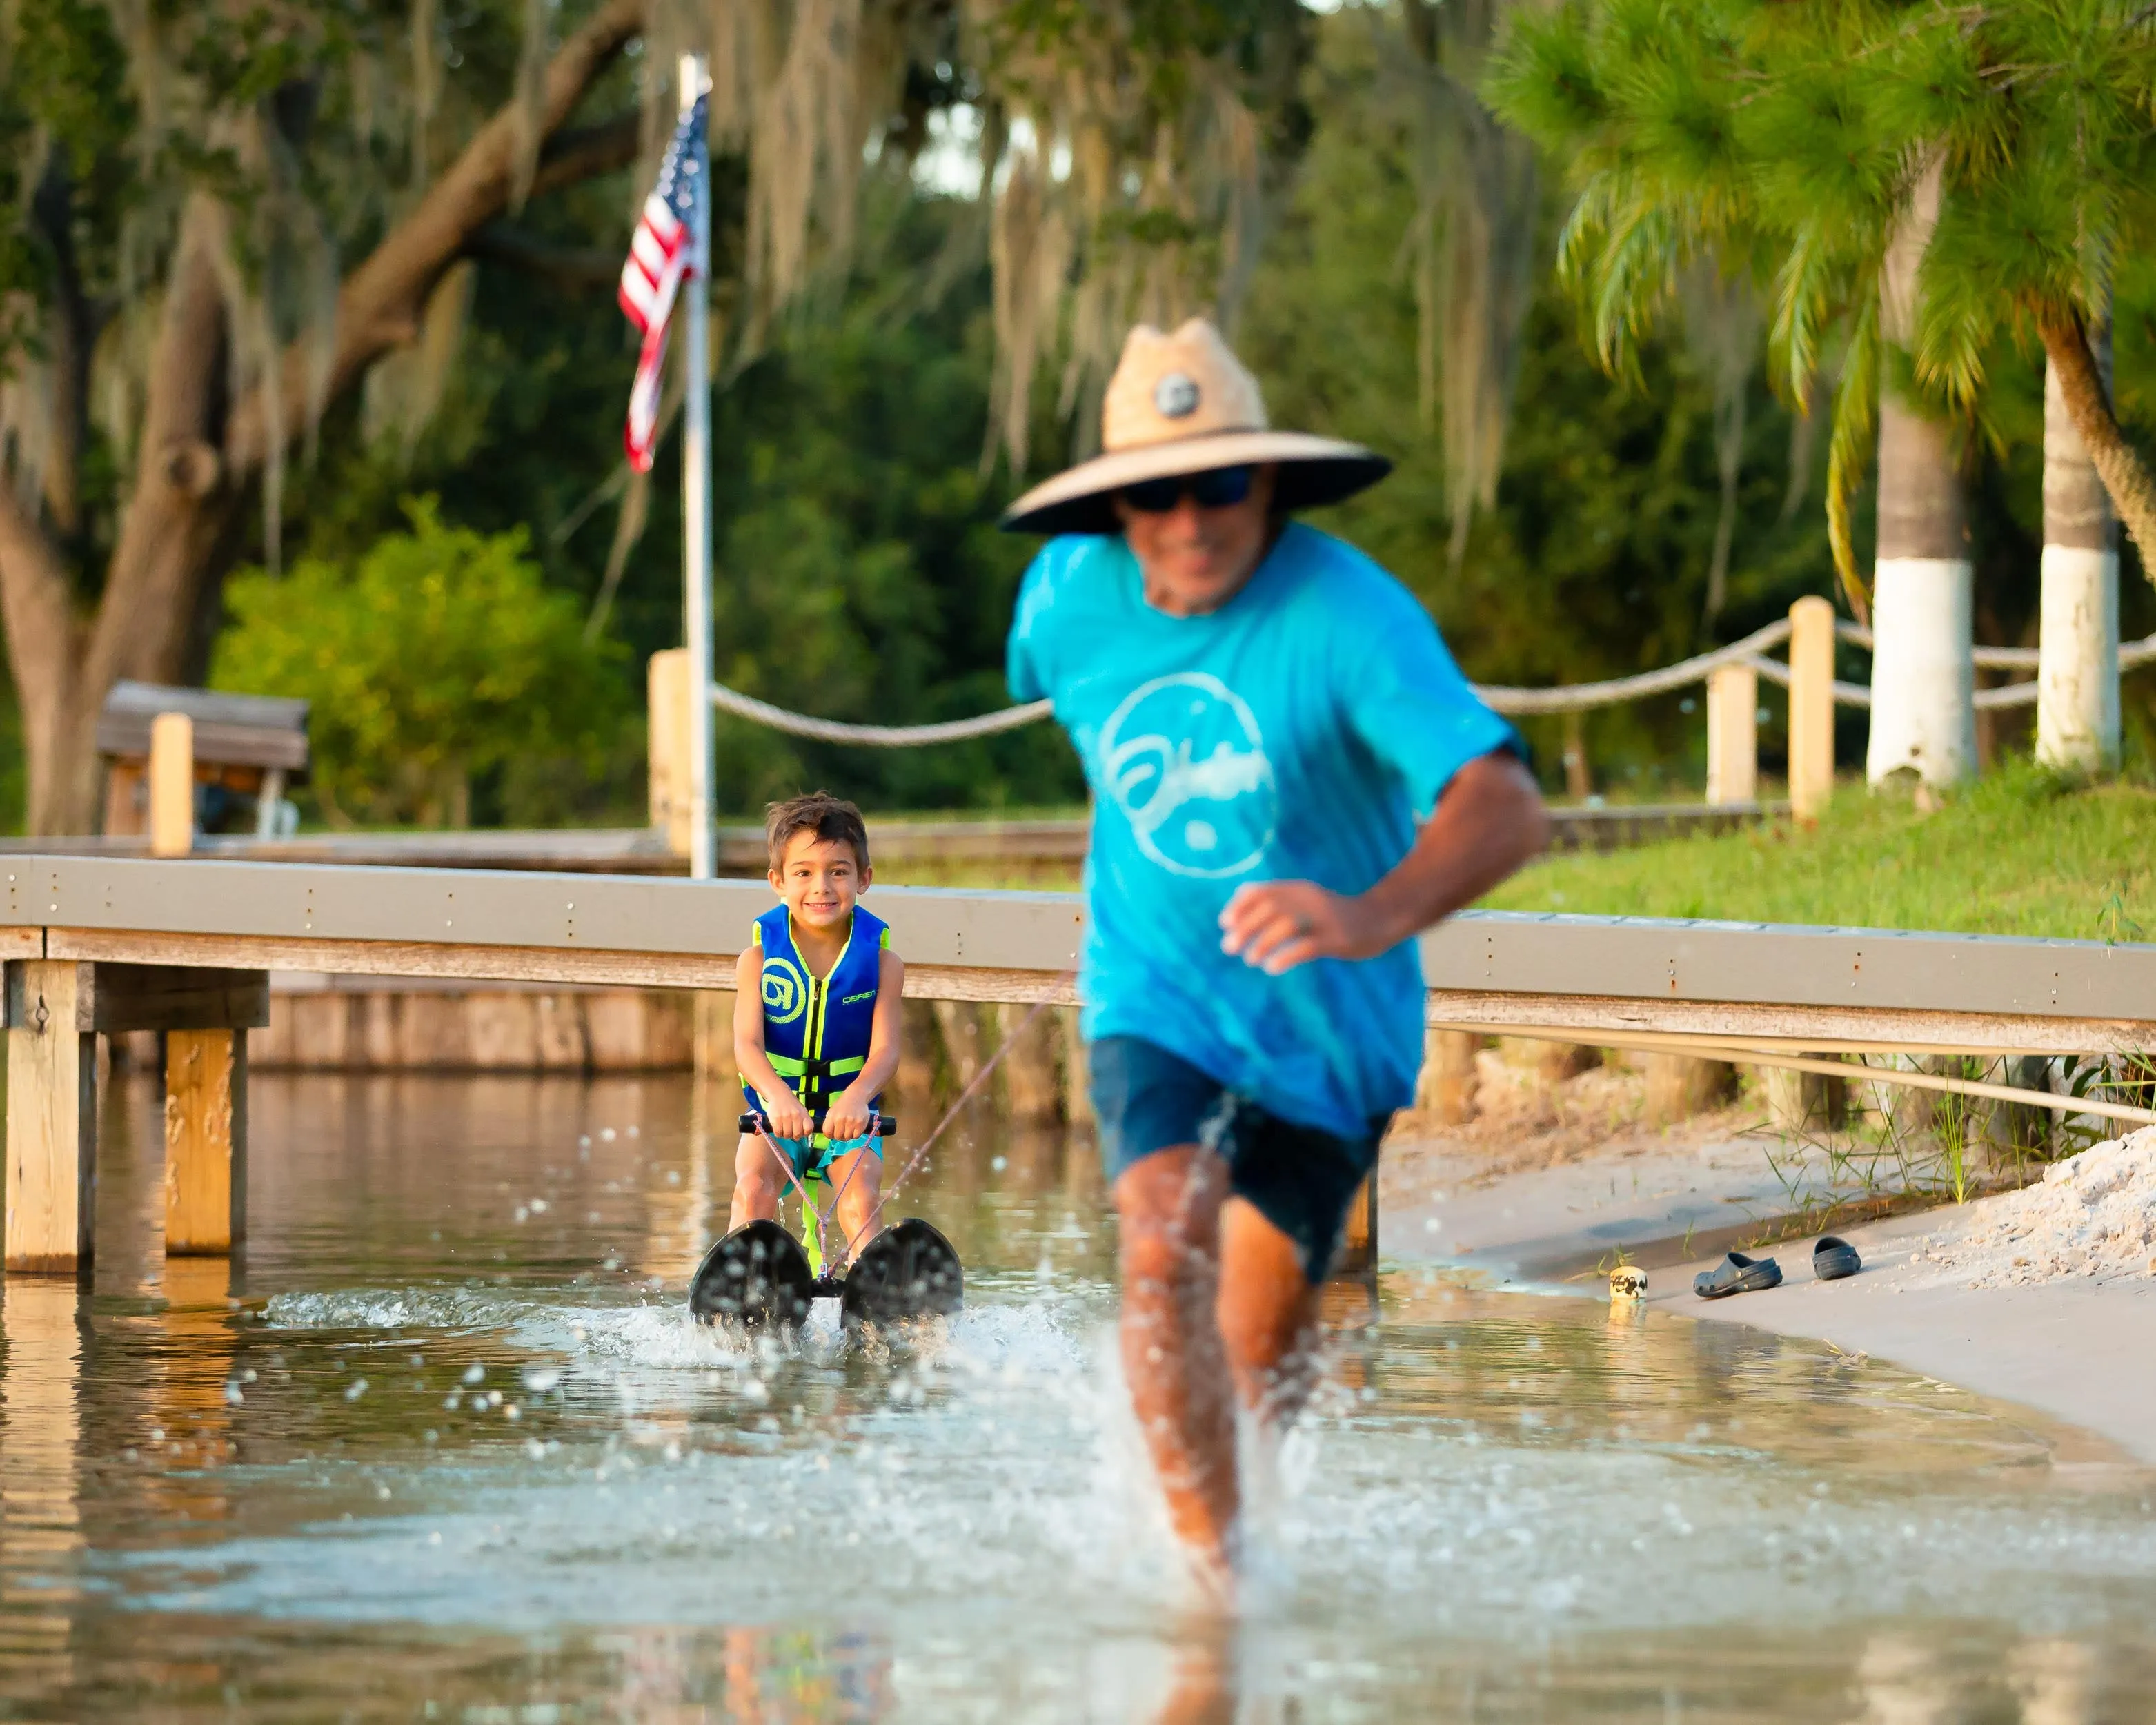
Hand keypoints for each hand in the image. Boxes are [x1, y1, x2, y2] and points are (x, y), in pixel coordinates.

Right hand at [763, 1089, 813, 1140]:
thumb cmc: (791, 1105)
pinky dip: (778, 1133)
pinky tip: (779, 1128)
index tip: (802, 1132)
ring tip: (784, 1129)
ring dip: (785, 1135)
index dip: (805, 1133)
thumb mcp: (802, 1111)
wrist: (779, 1095)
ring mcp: (785, 1117)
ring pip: (787, 1135)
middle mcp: (796, 1115)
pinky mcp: (776, 1119)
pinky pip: (778, 1133)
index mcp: (804, 1114)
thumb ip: (804, 1122)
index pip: (808, 1129)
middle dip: (794, 1136)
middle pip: (797, 1134)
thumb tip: (802, 1135)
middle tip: (791, 1132)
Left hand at [823, 1088, 872, 1144]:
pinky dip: (855, 1134)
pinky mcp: (860, 1124)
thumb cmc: (843, 1105)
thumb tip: (829, 1135)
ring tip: (849, 1128)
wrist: (857, 1096)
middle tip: (842, 1130)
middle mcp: (841, 1119)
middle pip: (838, 1137)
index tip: (833, 1133)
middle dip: (839, 1135)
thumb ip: (829, 1123)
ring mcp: (851, 1122)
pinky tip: (855, 1127)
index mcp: (832, 1116)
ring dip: (848, 1135)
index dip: (830, 1135)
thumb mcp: (832, 1111)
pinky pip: (856, 1136)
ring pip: (847, 1137)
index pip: (827, 1133)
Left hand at [1218, 879, 1387, 974]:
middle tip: (1229, 948)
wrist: (1380, 919)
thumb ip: (1275, 902)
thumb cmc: (1333, 916)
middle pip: (1270, 908)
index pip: (1262, 891)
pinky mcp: (1337, 939)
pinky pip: (1307, 946)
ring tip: (1250, 960)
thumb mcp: (1305, 902)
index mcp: (1299, 890)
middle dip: (1245, 927)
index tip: (1224, 924)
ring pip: (1287, 925)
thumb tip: (1234, 911)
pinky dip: (1285, 957)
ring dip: (1262, 943)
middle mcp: (1309, 900)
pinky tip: (1272, 968)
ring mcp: (1324, 919)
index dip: (1239, 906)